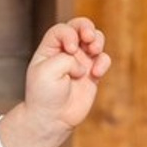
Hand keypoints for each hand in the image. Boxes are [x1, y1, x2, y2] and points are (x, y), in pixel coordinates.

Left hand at [0, 18, 110, 146]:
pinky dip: (103, 62)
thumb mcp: (47, 72)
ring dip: (98, 41)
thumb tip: (84, 65)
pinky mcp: (92, 74)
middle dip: (87, 27)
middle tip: (88, 38)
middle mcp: (65, 52)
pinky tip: (95, 73)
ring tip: (94, 51)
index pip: (63, 29)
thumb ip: (66, 60)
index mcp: (50, 48)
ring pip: (95, 40)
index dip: (69, 34)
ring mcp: (80, 62)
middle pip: (80, 27)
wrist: (51, 119)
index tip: (69, 50)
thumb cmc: (43, 95)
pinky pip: (103, 60)